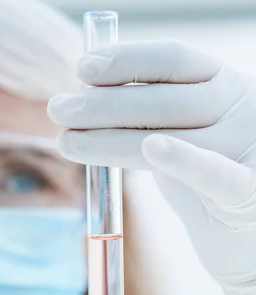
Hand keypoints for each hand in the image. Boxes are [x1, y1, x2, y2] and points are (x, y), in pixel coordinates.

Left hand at [48, 40, 255, 294]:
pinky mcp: (247, 195)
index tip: (82, 68)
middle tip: (58, 108)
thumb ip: (144, 112)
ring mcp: (247, 149)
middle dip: (102, 103)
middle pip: (163, 99)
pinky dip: (183, 160)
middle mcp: (239, 109)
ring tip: (67, 141)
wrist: (245, 234)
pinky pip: (216, 175)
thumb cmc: (203, 175)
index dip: (125, 60)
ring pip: (169, 137)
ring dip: (110, 138)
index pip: (172, 59)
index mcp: (223, 84)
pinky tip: (152, 147)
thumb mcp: (179, 131)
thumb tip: (82, 96)